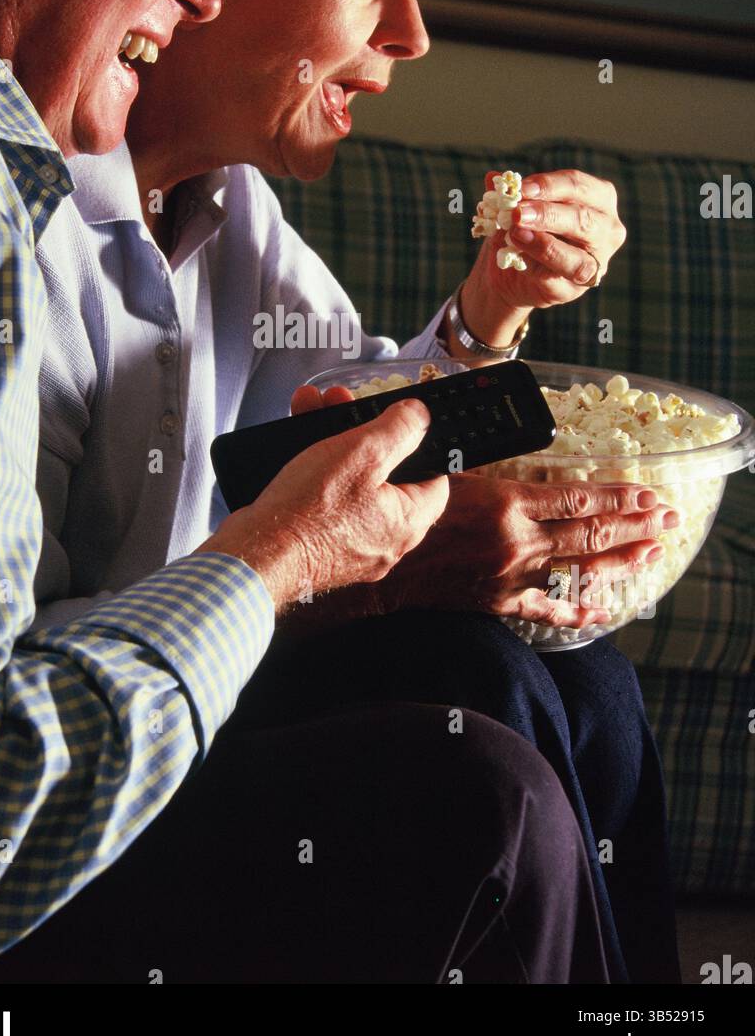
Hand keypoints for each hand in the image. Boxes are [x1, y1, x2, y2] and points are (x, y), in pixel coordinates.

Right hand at [200, 397, 448, 609]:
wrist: (254, 555)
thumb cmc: (310, 512)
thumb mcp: (362, 453)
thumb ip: (399, 430)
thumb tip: (420, 416)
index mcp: (407, 523)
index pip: (434, 481)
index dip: (422, 446)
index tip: (404, 423)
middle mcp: (383, 540)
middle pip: (385, 473)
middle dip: (361, 430)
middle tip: (343, 402)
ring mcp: (349, 545)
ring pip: (349, 482)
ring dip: (331, 440)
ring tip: (311, 406)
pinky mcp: (317, 545)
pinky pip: (324, 500)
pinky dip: (313, 468)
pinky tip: (294, 441)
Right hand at [381, 473, 675, 628]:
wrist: (365, 569)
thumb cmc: (396, 510)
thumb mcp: (433, 466)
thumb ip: (465, 449)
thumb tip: (471, 422)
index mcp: (504, 503)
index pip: (577, 498)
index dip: (618, 495)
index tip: (648, 491)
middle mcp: (516, 542)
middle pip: (591, 534)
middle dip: (636, 526)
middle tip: (670, 519)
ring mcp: (510, 576)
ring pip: (579, 570)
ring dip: (621, 561)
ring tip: (654, 552)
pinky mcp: (497, 602)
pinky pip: (547, 609)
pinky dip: (578, 611)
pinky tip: (604, 612)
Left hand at [470, 167, 626, 312]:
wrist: (509, 272)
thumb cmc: (524, 229)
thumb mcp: (516, 207)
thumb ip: (509, 195)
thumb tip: (493, 178)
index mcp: (599, 199)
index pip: (578, 186)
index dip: (549, 185)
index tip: (521, 188)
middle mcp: (607, 230)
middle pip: (582, 218)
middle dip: (547, 213)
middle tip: (517, 213)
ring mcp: (596, 263)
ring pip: (577, 256)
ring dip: (543, 244)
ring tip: (516, 233)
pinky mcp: (575, 289)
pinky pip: (557, 279)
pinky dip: (536, 266)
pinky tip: (517, 258)